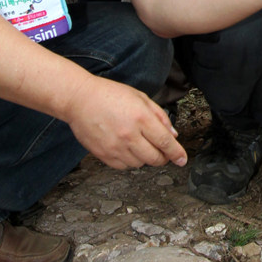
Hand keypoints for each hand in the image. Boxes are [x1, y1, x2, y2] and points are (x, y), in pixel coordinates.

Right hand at [63, 75, 186, 169]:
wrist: (79, 99)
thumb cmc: (109, 94)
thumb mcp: (140, 97)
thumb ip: (159, 116)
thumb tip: (173, 134)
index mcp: (141, 118)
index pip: (166, 142)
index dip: (177, 154)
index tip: (182, 160)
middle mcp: (129, 135)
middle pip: (155, 158)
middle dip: (163, 157)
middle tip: (162, 152)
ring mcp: (115, 147)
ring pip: (140, 164)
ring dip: (145, 158)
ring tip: (139, 144)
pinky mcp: (103, 155)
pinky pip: (124, 166)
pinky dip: (130, 161)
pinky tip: (126, 149)